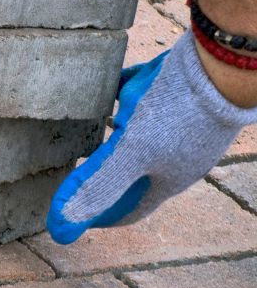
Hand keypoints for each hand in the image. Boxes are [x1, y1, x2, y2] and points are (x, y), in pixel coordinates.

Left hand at [49, 34, 256, 242]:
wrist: (225, 58)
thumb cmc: (180, 110)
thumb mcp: (130, 153)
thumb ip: (97, 186)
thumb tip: (61, 229)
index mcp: (168, 178)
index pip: (131, 209)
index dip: (100, 216)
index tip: (72, 218)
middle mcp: (179, 155)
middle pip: (134, 171)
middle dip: (104, 173)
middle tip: (73, 172)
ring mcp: (185, 124)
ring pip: (141, 133)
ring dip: (115, 134)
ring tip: (86, 130)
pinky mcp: (185, 93)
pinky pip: (146, 96)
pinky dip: (124, 95)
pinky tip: (104, 87)